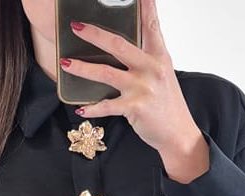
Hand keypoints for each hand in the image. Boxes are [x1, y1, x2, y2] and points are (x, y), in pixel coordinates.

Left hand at [59, 0, 209, 181]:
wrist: (178, 134)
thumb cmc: (167, 104)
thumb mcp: (162, 74)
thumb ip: (146, 58)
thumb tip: (121, 47)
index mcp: (159, 56)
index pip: (150, 24)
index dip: (144, 5)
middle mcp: (152, 68)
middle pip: (119, 45)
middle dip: (94, 34)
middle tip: (76, 26)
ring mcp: (143, 88)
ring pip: (106, 73)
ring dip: (83, 68)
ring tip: (66, 63)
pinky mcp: (135, 108)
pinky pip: (107, 106)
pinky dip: (92, 108)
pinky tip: (80, 109)